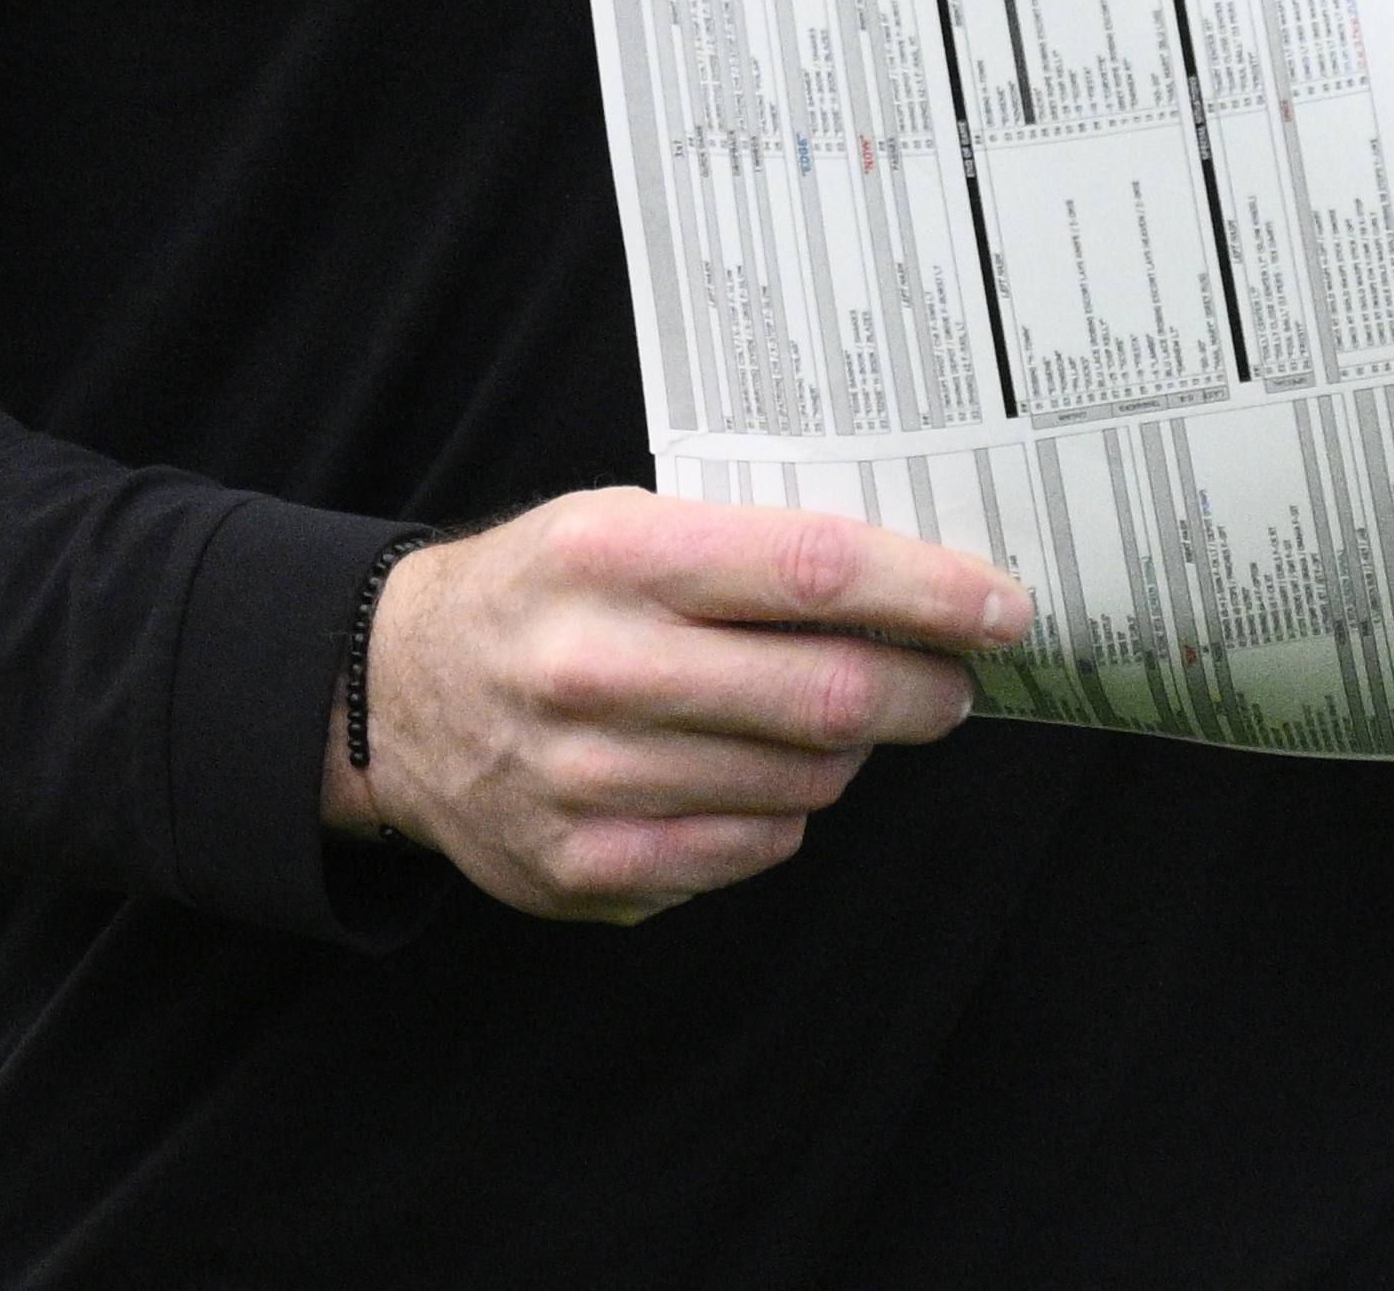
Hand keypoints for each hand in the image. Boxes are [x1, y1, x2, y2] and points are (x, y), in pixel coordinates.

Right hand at [329, 490, 1021, 923]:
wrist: (391, 696)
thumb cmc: (540, 593)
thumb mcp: (621, 524)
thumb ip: (747, 549)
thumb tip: (911, 587)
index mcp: (612, 557)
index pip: (813, 570)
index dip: (930, 592)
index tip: (1002, 607)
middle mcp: (597, 667)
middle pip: (828, 694)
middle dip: (926, 687)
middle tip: (956, 680)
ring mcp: (589, 781)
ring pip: (803, 782)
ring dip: (852, 753)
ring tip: (844, 721)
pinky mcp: (586, 869)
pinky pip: (750, 850)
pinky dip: (785, 815)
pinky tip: (760, 776)